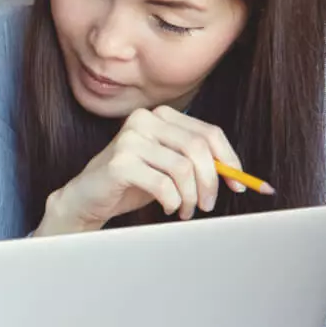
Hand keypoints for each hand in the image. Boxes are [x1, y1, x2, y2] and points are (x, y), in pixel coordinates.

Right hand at [37, 106, 266, 235]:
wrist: (87, 198)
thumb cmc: (131, 183)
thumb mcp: (168, 167)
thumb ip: (197, 162)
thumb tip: (237, 175)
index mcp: (159, 116)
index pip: (209, 133)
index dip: (230, 160)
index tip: (238, 184)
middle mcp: (144, 120)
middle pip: (199, 148)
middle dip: (211, 181)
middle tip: (208, 204)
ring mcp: (129, 140)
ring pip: (183, 168)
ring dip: (191, 196)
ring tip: (186, 210)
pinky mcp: (119, 163)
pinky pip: (163, 184)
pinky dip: (173, 201)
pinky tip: (169, 208)